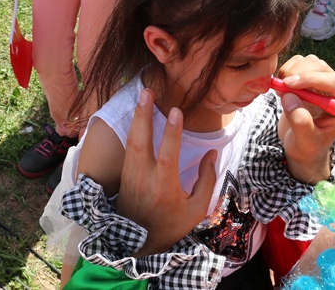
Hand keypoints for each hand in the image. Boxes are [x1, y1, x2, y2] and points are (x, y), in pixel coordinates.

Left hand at [117, 88, 216, 255]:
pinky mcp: (123, 175)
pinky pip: (127, 148)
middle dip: (143, 114)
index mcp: (164, 188)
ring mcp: (130, 176)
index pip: (168, 155)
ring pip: (131, 141)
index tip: (177, 110)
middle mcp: (143, 179)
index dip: (172, 133)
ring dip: (136, 117)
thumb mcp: (197, 209)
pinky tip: (136, 116)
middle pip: (140, 141)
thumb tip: (211, 154)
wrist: (140, 243)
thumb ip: (206, 181)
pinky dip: (131, 129)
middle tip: (147, 91)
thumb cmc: (172, 225)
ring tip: (142, 96)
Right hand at [276, 55, 334, 183]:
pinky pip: (299, 63)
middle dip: (299, 73)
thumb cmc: (307, 147)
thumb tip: (289, 96)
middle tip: (282, 87)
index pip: (332, 82)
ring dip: (292, 70)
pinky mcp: (309, 79)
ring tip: (282, 89)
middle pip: (321, 67)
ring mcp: (323, 83)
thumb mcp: (305, 141)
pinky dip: (287, 69)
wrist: (300, 146)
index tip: (288, 84)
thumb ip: (301, 122)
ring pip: (310, 62)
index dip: (310, 79)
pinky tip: (283, 87)